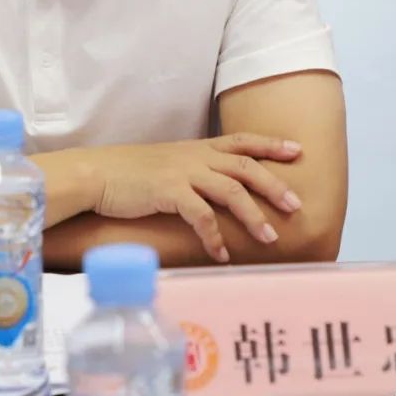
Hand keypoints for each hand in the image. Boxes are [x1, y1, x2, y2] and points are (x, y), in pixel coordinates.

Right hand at [85, 133, 303, 260]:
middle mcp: (194, 156)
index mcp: (196, 148)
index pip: (241, 141)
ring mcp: (182, 172)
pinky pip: (201, 215)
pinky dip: (215, 236)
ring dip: (253, 215)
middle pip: (245, 166)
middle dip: (274, 185)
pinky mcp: (168, 192)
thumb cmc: (130, 172)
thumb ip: (192, 170)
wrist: (97, 173)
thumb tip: (213, 188)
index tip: (298, 150)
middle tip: (296, 205)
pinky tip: (222, 253)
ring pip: (230, 190)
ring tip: (269, 238)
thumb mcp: (168, 163)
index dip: (271, 144)